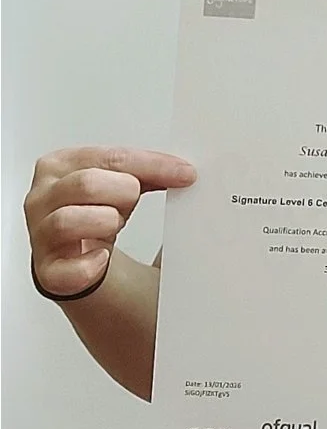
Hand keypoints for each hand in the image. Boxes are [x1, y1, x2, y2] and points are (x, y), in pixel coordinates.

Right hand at [24, 147, 195, 298]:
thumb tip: (183, 171)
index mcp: (60, 165)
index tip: (185, 173)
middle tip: (131, 203)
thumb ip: (147, 173)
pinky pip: (66, 270)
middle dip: (123, 193)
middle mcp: (43, 197)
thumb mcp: (120, 182)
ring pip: (70, 220)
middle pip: (88, 184)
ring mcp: (40, 234)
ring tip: (113, 225)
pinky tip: (103, 259)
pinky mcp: (46, 271)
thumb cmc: (97, 211)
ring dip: (106, 223)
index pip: (111, 158)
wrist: (76, 254)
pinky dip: (90, 266)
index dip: (152, 165)